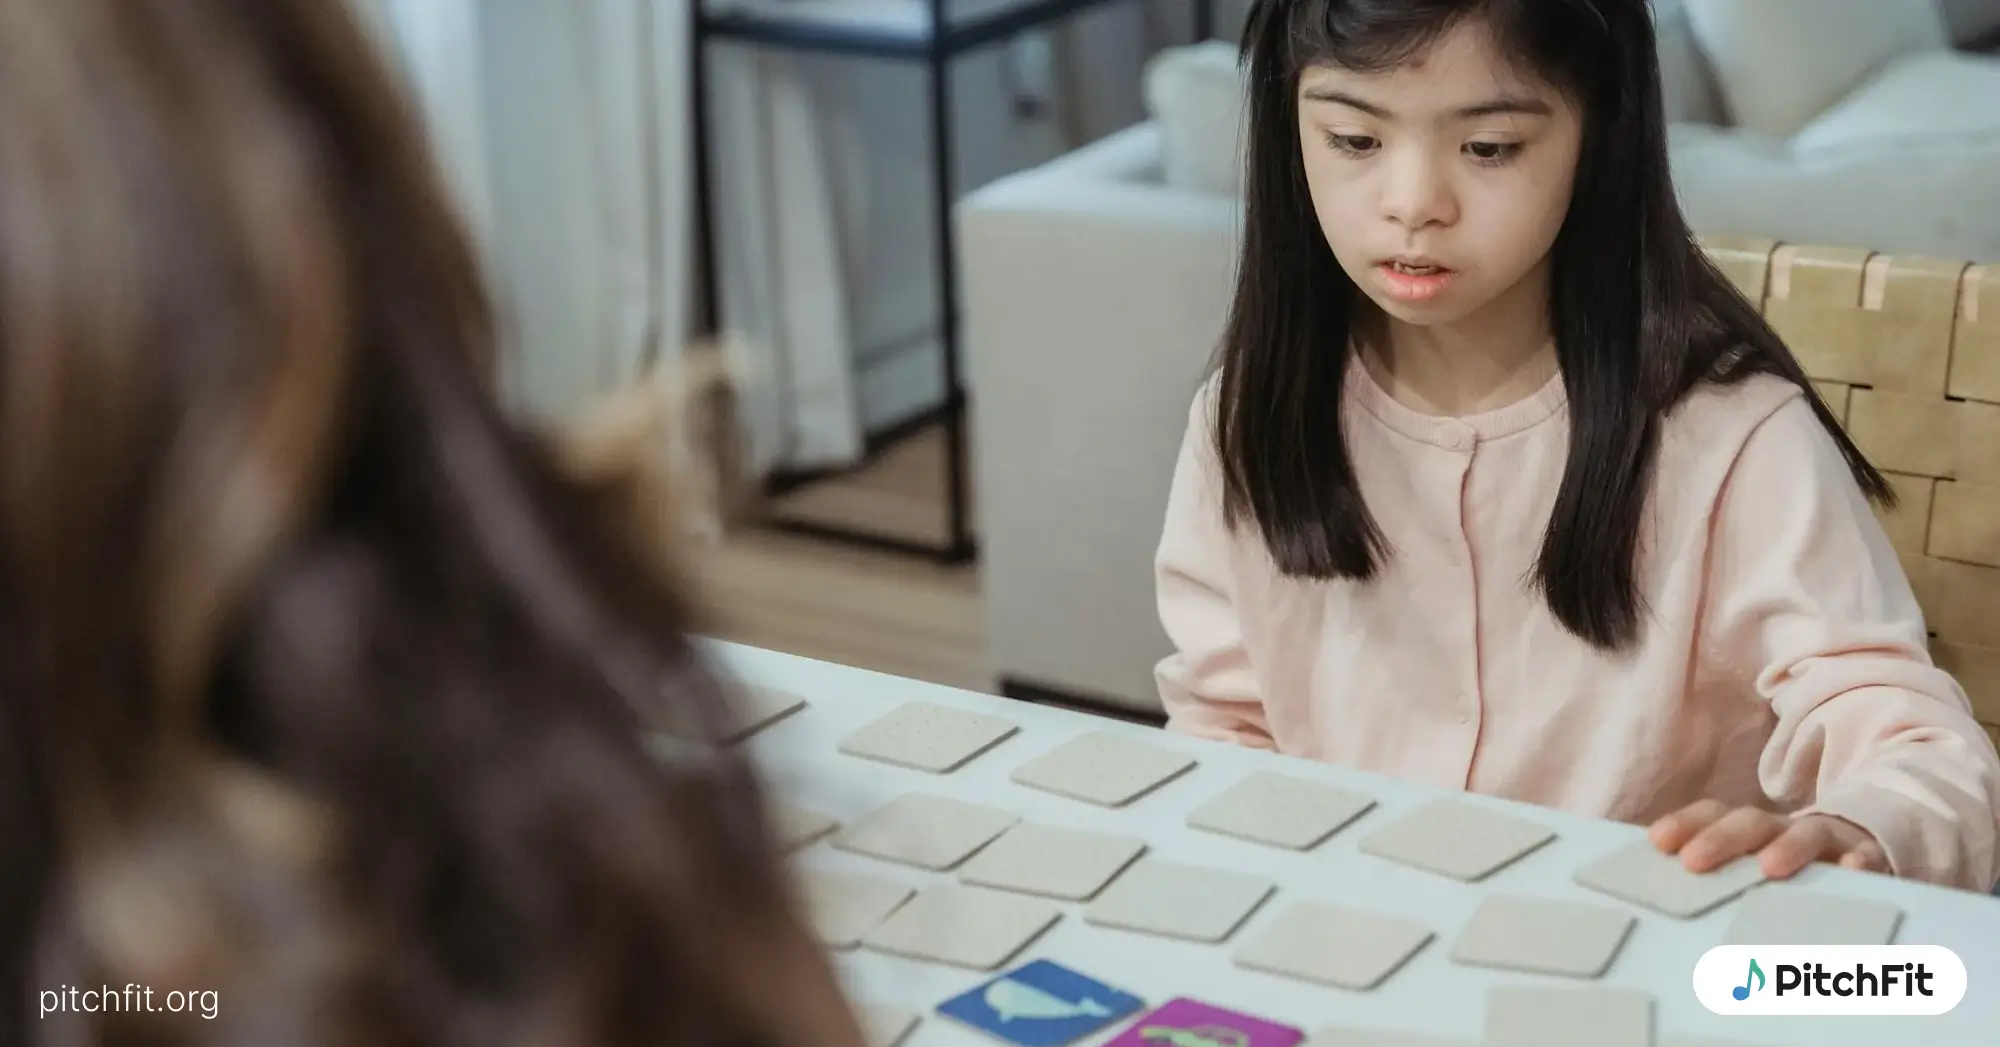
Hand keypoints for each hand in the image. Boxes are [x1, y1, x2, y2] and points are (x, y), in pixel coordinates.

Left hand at [1648, 800, 1888, 879]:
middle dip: (1721, 839)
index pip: (1714, 814)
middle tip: (1693, 862)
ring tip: (1768, 867)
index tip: (1658, 842)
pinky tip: (1853, 870)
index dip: (1686, 823)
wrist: (1862, 849)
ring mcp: (1829, 841)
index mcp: (1750, 830)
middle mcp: (1784, 829)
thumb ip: (1713, 875)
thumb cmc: (1789, 869)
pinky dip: (1862, 862)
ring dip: (1788, 847)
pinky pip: (1868, 857)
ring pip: (1808, 834)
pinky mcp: (1870, 857)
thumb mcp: (1749, 869)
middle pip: (1752, 823)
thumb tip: (1657, 894)